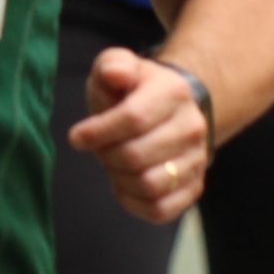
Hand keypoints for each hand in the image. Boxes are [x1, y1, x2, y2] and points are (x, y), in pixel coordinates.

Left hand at [67, 48, 210, 223]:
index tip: (76, 136)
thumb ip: (112, 64)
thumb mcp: (116, 66)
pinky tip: (123, 184)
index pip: (133, 118)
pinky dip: (133, 202)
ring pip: (149, 185)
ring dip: (119, 179)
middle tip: (98, 149)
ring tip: (112, 164)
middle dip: (106, 155)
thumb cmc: (131, 90)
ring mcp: (197, 159)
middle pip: (136, 156)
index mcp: (174, 91)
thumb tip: (116, 74)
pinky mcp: (194, 187)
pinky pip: (160, 209)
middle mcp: (193, 126)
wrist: (166, 111)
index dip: (98, 132)